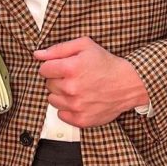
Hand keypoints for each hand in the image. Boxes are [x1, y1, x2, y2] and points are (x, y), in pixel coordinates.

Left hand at [34, 37, 148, 128]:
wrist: (128, 84)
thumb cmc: (107, 64)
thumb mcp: (85, 46)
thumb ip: (58, 49)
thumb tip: (37, 54)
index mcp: (70, 68)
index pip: (43, 69)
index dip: (52, 66)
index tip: (62, 67)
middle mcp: (71, 88)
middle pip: (48, 84)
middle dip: (58, 80)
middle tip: (74, 77)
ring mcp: (76, 106)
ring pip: (52, 100)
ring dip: (61, 94)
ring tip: (77, 88)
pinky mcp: (81, 119)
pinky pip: (61, 114)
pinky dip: (67, 108)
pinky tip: (79, 100)